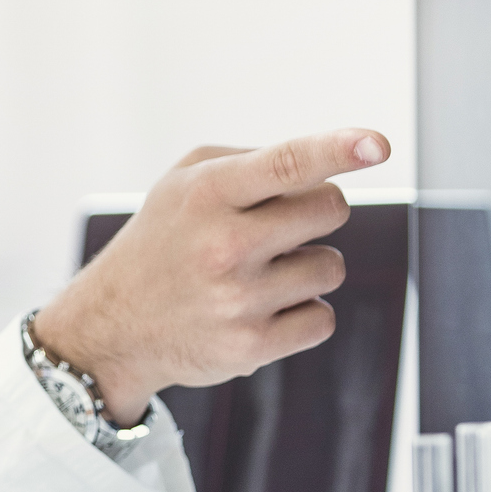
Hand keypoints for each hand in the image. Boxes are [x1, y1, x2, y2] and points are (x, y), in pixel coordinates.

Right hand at [31, 129, 389, 423]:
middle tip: (277, 227)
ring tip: (259, 274)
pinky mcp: (251, 346)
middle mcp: (224, 244)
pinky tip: (263, 310)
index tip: (377, 145)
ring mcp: (238, 299)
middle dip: (317, 213)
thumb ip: (252, 162)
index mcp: (208, 194)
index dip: (339, 149)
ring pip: (331, 267)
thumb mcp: (183, 183)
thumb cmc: (163, 240)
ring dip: (308, 266)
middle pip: (330, 210)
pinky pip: (322, 318)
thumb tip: (328, 167)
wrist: (113, 325)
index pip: (288, 164)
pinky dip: (303, 313)